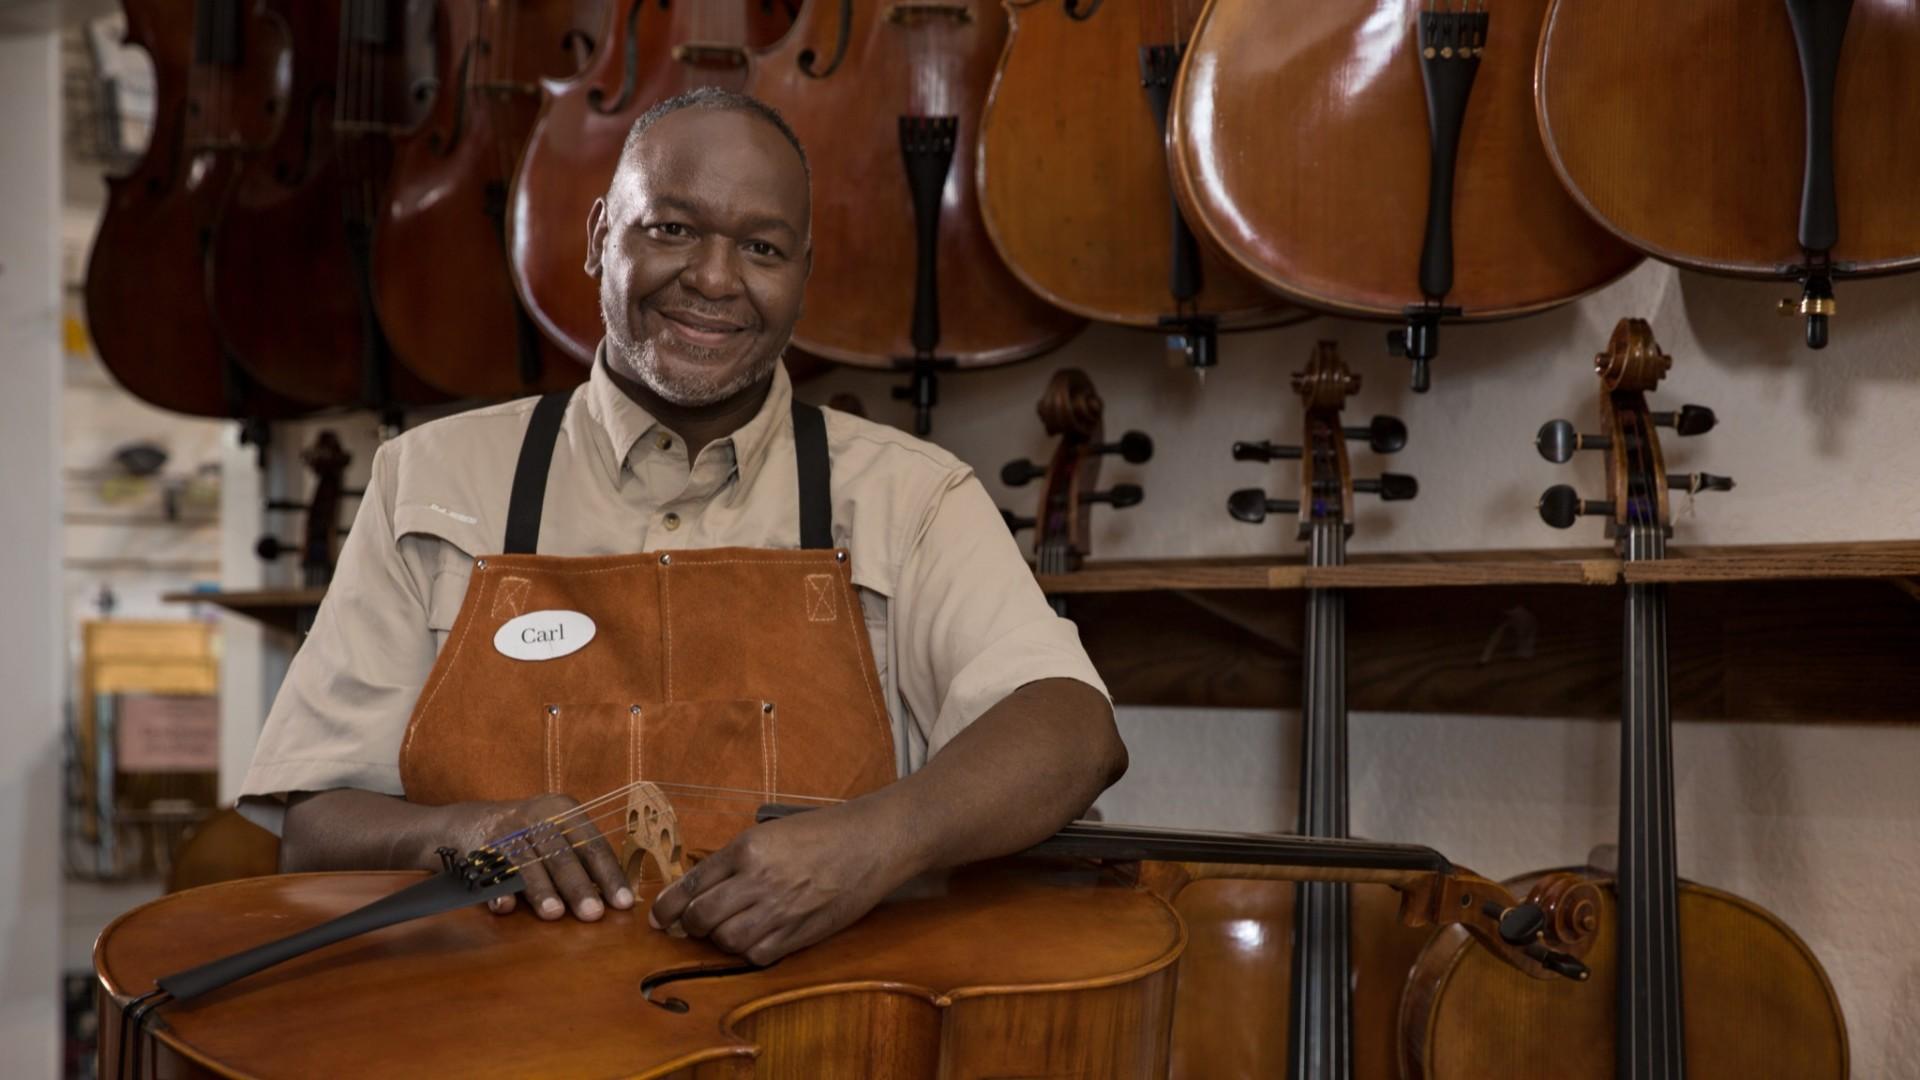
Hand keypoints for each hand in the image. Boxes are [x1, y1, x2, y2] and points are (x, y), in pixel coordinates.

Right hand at [454, 793, 634, 922]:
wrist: (467, 822)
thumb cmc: (528, 834)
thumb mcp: (556, 832)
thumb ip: (581, 858)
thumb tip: (614, 897)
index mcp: (565, 811)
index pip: (593, 845)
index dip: (609, 876)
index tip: (622, 903)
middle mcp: (538, 816)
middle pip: (563, 855)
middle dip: (579, 886)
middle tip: (592, 914)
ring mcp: (507, 830)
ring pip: (529, 863)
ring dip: (541, 890)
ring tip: (554, 913)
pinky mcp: (480, 846)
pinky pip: (492, 871)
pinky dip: (498, 890)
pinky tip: (506, 907)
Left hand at [647, 802, 913, 965]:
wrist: (872, 841)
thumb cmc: (824, 832)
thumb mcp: (772, 833)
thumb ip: (738, 859)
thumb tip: (703, 888)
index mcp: (748, 849)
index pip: (692, 883)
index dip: (668, 906)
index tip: (658, 917)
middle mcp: (759, 879)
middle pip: (703, 917)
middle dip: (690, 926)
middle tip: (692, 926)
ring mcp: (781, 908)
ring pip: (727, 940)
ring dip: (720, 940)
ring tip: (728, 930)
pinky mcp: (801, 931)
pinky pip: (758, 955)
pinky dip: (749, 952)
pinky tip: (755, 940)